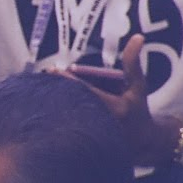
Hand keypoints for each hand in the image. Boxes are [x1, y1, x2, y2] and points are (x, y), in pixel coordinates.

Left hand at [52, 34, 172, 165]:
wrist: (141, 143)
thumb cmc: (137, 110)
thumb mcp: (138, 86)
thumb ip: (133, 63)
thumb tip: (137, 36)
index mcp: (116, 109)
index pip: (86, 91)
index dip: (68, 80)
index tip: (53, 70)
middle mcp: (104, 124)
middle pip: (72, 105)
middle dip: (56, 91)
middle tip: (43, 78)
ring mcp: (95, 137)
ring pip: (67, 119)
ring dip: (54, 104)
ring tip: (40, 90)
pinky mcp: (86, 145)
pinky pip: (67, 129)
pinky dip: (56, 117)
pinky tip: (43, 109)